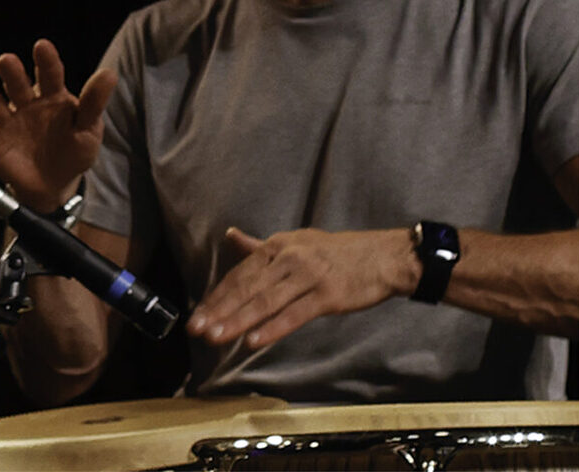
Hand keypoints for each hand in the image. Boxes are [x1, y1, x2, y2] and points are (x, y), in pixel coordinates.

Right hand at [0, 39, 115, 213]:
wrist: (54, 187)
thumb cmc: (73, 152)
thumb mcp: (88, 130)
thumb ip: (93, 104)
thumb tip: (109, 74)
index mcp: (52, 96)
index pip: (49, 73)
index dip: (45, 60)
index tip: (42, 46)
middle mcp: (26, 102)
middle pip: (15, 81)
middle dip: (10, 71)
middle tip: (7, 63)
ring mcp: (7, 121)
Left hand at [187, 225, 417, 351]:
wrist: (382, 257)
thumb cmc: (336, 252)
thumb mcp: (295, 241)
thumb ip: (260, 245)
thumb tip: (230, 236)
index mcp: (276, 247)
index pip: (239, 274)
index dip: (217, 296)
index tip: (197, 315)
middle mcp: (286, 259)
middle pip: (246, 288)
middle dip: (219, 310)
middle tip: (196, 329)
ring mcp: (306, 277)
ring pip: (264, 302)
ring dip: (237, 321)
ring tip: (216, 338)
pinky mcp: (327, 296)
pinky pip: (294, 314)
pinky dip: (272, 328)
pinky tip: (254, 341)